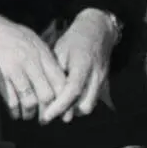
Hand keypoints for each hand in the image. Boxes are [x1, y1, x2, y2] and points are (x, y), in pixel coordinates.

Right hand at [0, 12, 67, 122]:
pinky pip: (12, 99)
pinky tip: (14, 112)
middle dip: (47, 112)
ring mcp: (15, 66)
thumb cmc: (5, 31)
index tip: (62, 111)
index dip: (64, 100)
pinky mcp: (0, 72)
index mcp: (41, 51)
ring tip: (28, 116)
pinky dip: (14, 110)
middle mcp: (31, 59)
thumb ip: (43, 57)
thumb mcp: (29, 38)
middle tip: (45, 119)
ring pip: (30, 100)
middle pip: (47, 95)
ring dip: (30, 113)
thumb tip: (57, 79)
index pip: (60, 81)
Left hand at [40, 9, 117, 123]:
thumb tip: (41, 89)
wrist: (98, 31)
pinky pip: (93, 101)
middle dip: (67, 113)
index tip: (46, 116)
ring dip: (74, 111)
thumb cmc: (74, 40)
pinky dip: (80, 105)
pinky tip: (68, 103)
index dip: (59, 106)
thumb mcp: (60, 49)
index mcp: (82, 65)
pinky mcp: (104, 84)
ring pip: (89, 106)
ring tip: (57, 109)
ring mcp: (102, 81)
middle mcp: (95, 75)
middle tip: (49, 115)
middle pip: (84, 105)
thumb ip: (54, 69)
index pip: (72, 91)